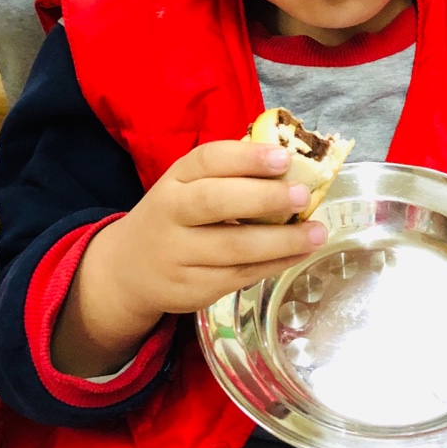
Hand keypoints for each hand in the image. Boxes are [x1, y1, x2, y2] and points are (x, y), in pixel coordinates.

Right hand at [51, 141, 328, 376]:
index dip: (247, 158)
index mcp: (174, 180)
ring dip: (282, 241)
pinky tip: (298, 254)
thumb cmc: (175, 217)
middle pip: (215, 203)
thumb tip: (293, 165)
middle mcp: (171, 214)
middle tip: (303, 196)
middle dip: (264, 198)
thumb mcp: (187, 187)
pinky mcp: (193, 289)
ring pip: (235, 248)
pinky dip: (275, 264)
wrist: (128, 270)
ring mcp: (179, 255)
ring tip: (318, 233)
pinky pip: (241, 275)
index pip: (207, 161)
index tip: (284, 158)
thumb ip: (229, 175)